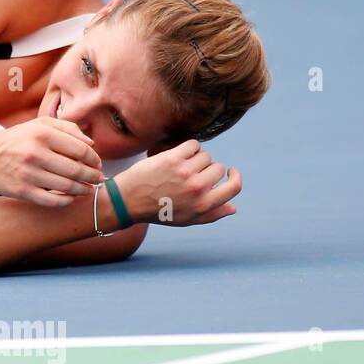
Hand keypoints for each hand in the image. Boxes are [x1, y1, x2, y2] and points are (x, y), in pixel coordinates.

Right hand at [0, 117, 103, 206]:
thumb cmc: (19, 139)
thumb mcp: (40, 124)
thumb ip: (68, 128)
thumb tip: (92, 144)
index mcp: (43, 134)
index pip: (81, 150)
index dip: (94, 159)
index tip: (98, 164)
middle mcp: (36, 153)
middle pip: (76, 170)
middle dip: (93, 176)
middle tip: (98, 179)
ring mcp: (29, 174)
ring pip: (67, 186)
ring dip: (83, 189)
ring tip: (88, 189)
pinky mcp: (22, 191)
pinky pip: (52, 200)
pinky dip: (67, 200)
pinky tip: (71, 197)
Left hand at [115, 139, 241, 225]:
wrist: (127, 201)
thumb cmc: (158, 211)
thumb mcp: (187, 220)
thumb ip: (212, 214)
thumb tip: (234, 207)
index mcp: (204, 204)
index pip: (234, 187)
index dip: (235, 177)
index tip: (230, 172)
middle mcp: (197, 188)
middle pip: (218, 168)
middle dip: (208, 169)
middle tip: (191, 173)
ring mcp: (185, 172)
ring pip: (205, 155)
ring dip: (196, 158)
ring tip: (181, 166)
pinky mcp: (172, 158)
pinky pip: (193, 144)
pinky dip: (189, 147)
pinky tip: (179, 154)